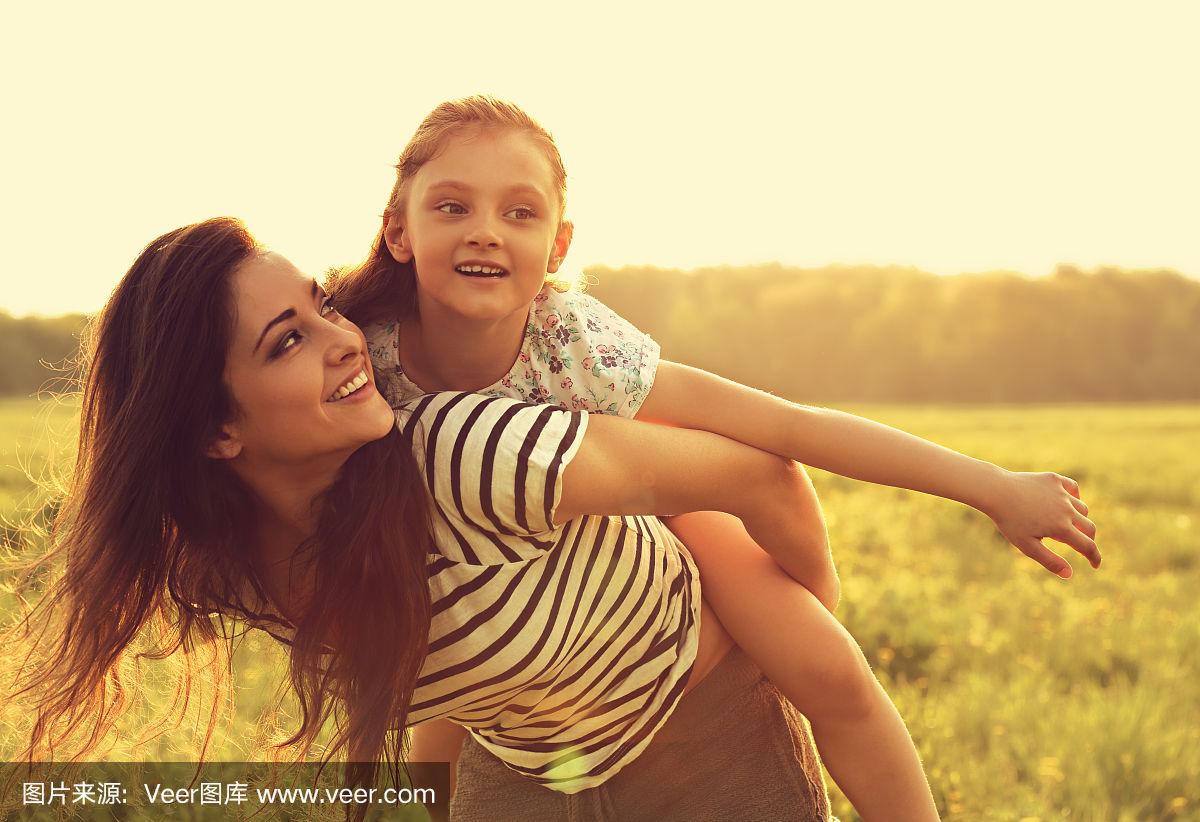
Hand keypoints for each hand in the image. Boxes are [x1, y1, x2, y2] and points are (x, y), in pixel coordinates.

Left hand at [983, 471, 1098, 578]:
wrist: (996, 491)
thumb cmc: (1009, 521)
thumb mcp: (1027, 546)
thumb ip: (1050, 561)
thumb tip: (1069, 575)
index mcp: (1061, 528)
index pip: (1087, 546)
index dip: (1094, 558)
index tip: (1095, 565)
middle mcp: (1066, 509)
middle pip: (1089, 527)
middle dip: (1088, 539)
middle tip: (1081, 545)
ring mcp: (1061, 493)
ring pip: (1082, 508)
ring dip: (1080, 519)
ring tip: (1070, 525)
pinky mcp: (1054, 479)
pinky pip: (1073, 488)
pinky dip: (1075, 497)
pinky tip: (1068, 503)